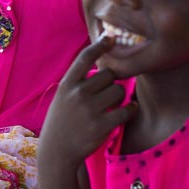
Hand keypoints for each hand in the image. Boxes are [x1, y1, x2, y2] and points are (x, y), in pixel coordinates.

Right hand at [41, 35, 137, 168]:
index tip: (110, 37)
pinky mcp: (101, 125)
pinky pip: (126, 109)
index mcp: (67, 84)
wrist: (58, 151)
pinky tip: (127, 111)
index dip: (99, 45)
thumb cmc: (63, 120)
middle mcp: (77, 94)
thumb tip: (105, 62)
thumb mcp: (63, 96)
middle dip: (113, 82)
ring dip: (121, 96)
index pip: (85, 58)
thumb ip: (79, 80)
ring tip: (112, 105)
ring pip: (119, 90)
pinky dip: (130, 109)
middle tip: (107, 93)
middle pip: (109, 74)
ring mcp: (89, 109)